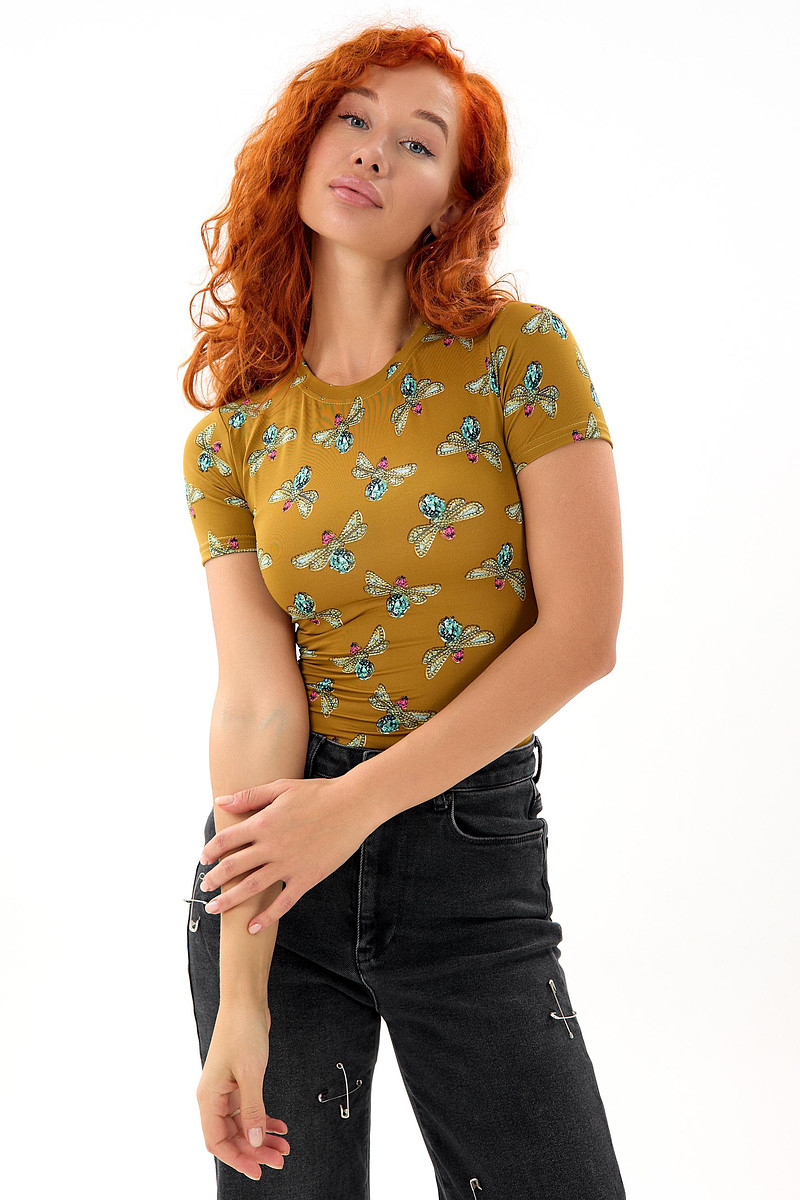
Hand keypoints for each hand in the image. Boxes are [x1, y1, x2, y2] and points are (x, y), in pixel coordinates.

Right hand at [196, 1002, 289, 1180]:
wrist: (246, 1002)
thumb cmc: (243, 1032)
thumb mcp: (251, 1073)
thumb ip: (253, 1109)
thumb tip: (254, 1141)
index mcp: (209, 1098)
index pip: (217, 1141)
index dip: (237, 1158)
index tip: (258, 1170)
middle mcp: (214, 1097)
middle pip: (232, 1136)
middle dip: (255, 1150)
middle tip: (279, 1160)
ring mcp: (226, 1090)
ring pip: (243, 1125)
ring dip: (262, 1137)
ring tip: (284, 1147)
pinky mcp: (239, 1082)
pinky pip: (249, 1110)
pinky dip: (264, 1119)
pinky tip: (280, 1127)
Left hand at [199, 775, 376, 930]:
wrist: (353, 806)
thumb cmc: (318, 793)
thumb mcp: (281, 787)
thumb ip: (250, 796)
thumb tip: (221, 801)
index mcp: (263, 822)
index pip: (226, 840)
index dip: (210, 850)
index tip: (204, 859)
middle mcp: (271, 846)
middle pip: (233, 867)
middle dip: (214, 879)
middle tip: (205, 887)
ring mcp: (289, 864)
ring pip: (251, 887)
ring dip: (229, 900)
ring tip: (214, 908)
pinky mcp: (306, 878)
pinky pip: (282, 902)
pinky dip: (266, 917)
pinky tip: (252, 927)